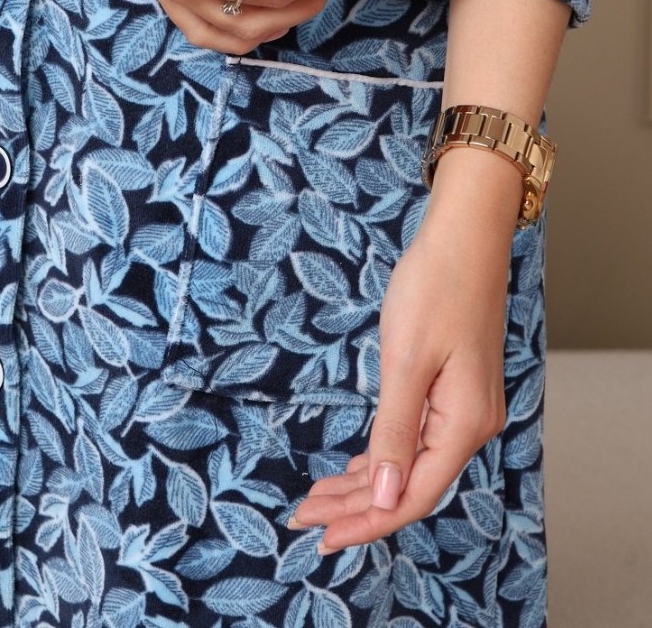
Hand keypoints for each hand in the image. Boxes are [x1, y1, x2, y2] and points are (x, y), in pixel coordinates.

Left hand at [290, 152, 518, 550]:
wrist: (464, 237)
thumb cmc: (435, 288)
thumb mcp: (406, 360)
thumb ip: (394, 431)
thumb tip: (383, 497)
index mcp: (463, 424)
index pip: (412, 495)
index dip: (366, 521)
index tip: (321, 536)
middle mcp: (470, 424)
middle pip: (409, 485)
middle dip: (355, 506)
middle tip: (304, 517)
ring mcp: (463, 407)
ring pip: (409, 463)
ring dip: (363, 482)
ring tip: (317, 499)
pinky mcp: (453, 388)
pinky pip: (414, 438)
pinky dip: (380, 454)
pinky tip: (354, 468)